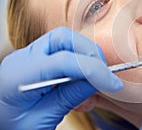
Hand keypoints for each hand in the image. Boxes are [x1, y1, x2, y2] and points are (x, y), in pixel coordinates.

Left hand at [0, 27, 122, 128]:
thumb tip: (97, 80)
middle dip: (90, 53)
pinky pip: (62, 49)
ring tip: (94, 77)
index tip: (113, 83)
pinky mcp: (36, 58)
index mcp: (18, 76)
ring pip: (64, 39)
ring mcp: (28, 55)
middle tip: (105, 76)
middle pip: (63, 38)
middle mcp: (22, 58)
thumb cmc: (11, 128)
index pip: (64, 61)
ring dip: (85, 54)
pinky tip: (81, 77)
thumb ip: (69, 98)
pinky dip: (78, 58)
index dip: (94, 70)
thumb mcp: (41, 121)